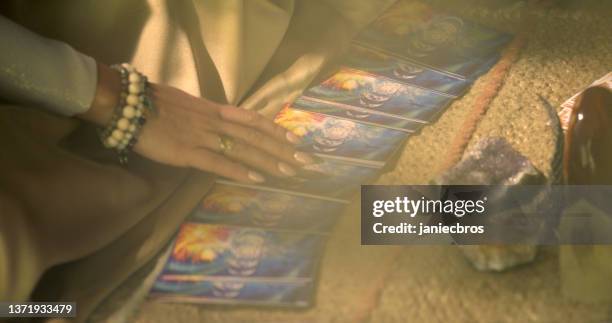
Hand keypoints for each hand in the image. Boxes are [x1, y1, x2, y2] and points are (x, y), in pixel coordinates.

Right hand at [80, 63, 313, 183]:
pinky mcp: (187, 152)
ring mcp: (202, 137)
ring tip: (291, 172)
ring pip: (244, 149)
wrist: (126, 103)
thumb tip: (217, 122)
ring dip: (269, 161)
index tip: (296, 139)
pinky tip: (257, 179)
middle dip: (283, 149)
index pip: (253, 120)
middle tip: (306, 161)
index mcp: (214, 110)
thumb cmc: (152, 103)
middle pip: (255, 136)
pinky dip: (240, 170)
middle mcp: (214, 122)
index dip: (276, 130)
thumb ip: (205, 115)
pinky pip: (218, 162)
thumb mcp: (186, 104)